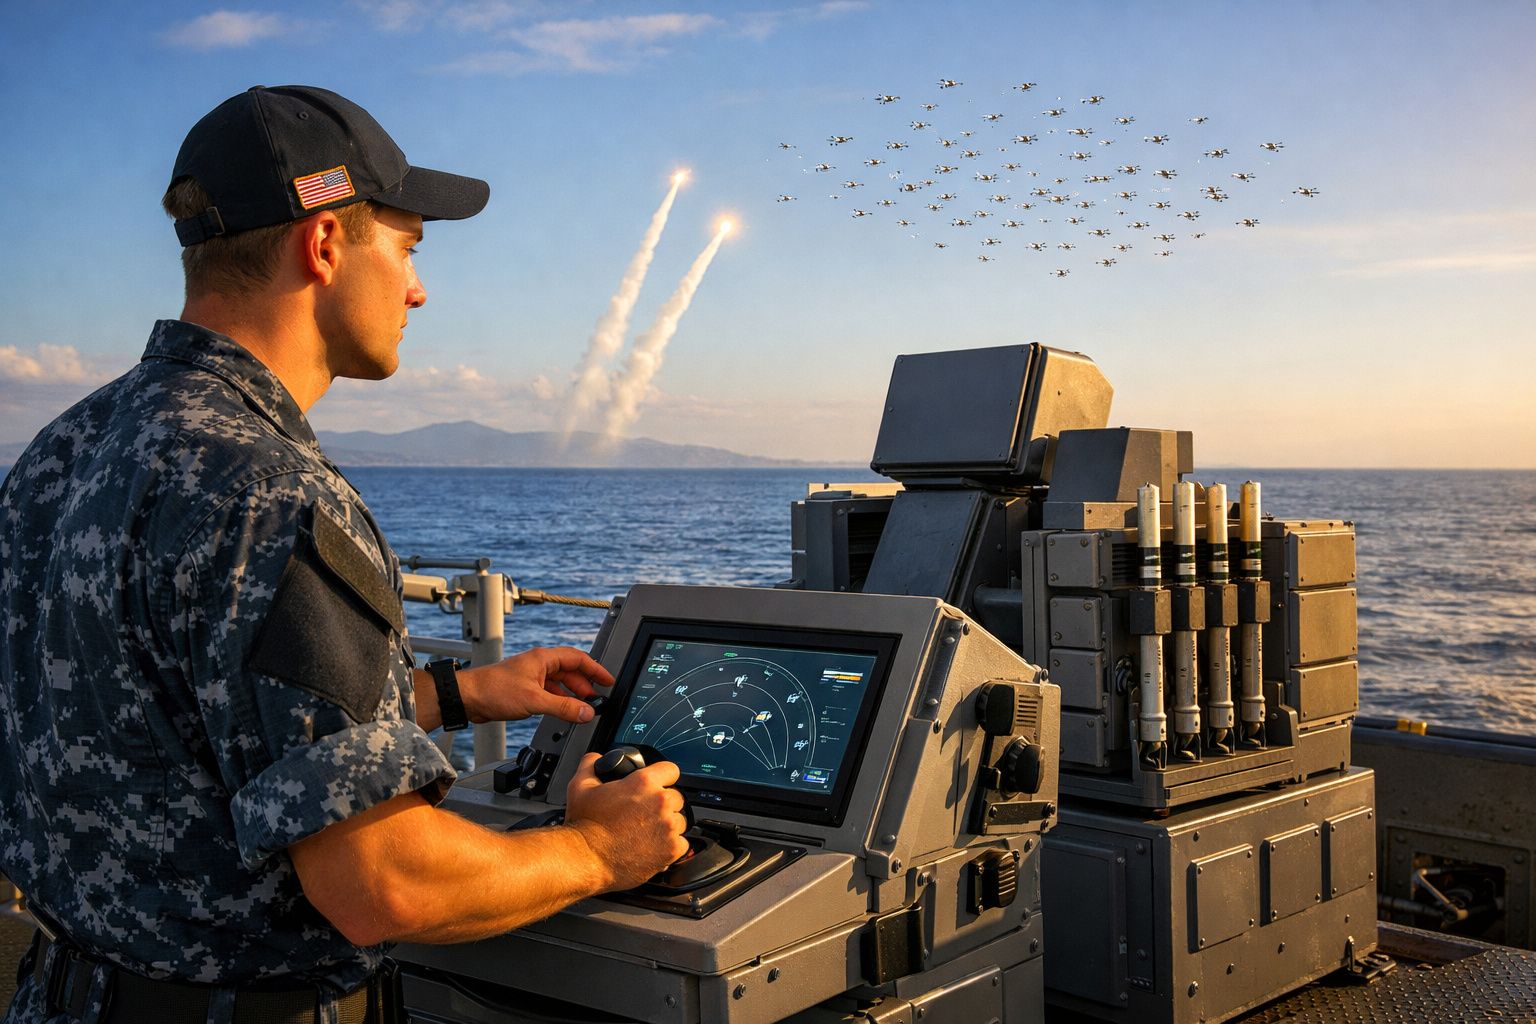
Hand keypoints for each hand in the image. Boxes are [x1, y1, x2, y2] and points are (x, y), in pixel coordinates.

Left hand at [459, 647, 613, 724]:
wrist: (467, 697)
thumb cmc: (493, 690)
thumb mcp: (534, 701)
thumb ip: (563, 707)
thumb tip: (587, 712)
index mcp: (544, 658)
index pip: (578, 659)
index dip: (596, 669)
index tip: (608, 680)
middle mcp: (539, 664)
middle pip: (570, 671)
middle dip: (586, 685)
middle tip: (599, 698)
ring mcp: (531, 676)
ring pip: (559, 683)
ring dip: (572, 694)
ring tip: (584, 708)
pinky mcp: (524, 689)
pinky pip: (549, 692)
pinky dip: (559, 701)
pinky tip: (563, 711)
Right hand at [565, 753, 689, 891]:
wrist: (586, 859)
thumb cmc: (585, 825)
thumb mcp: (580, 786)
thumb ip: (591, 764)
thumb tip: (596, 759)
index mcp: (644, 783)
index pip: (671, 770)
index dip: (663, 776)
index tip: (657, 785)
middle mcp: (660, 802)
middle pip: (676, 797)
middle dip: (663, 804)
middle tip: (645, 814)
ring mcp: (668, 827)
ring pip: (679, 820)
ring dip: (667, 824)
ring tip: (647, 832)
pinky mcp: (671, 849)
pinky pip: (681, 843)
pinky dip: (670, 845)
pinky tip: (653, 846)